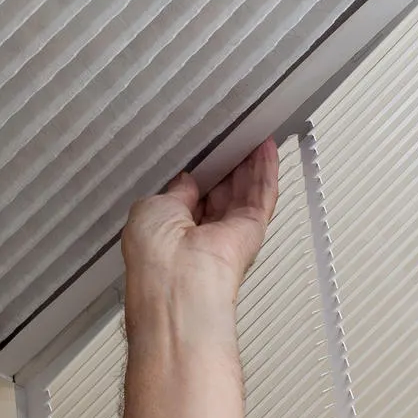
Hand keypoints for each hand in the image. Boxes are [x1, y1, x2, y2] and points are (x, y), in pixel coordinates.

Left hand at [121, 140, 279, 337]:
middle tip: (233, 136)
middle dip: (227, 165)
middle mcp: (201, 233)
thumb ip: (173, 191)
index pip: (189, 198)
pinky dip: (266, 170)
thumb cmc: (154, 254)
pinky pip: (261, 195)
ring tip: (252, 133)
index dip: (199, 174)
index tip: (206, 150)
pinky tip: (266, 148)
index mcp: (170, 230)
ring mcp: (229, 231)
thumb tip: (186, 180)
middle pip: (220, 192)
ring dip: (249, 163)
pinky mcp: (251, 229)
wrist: (180, 284)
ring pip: (244, 191)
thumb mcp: (151, 209)